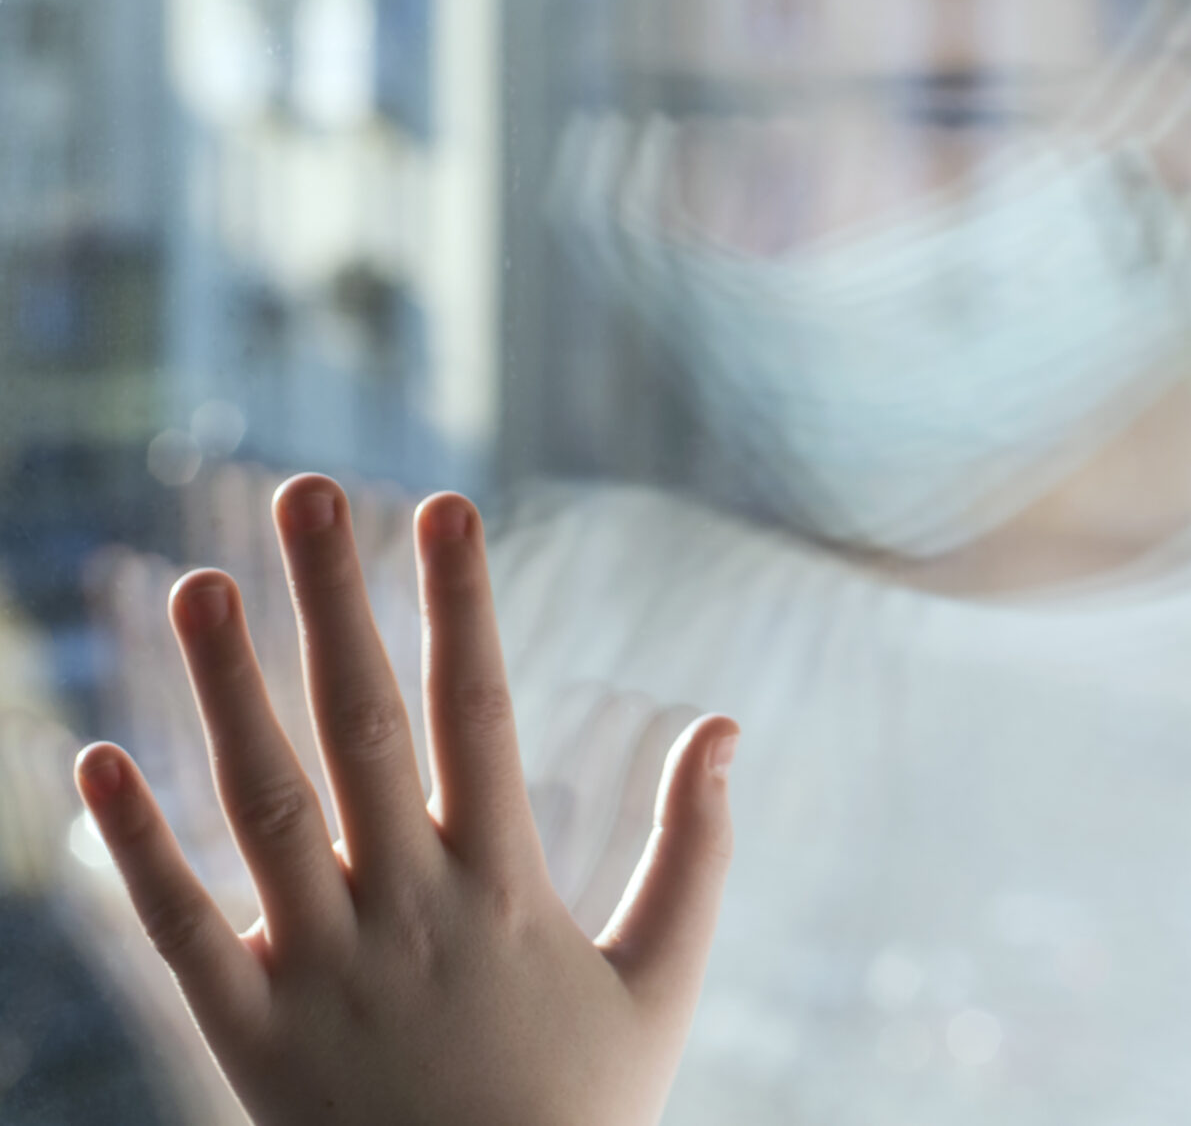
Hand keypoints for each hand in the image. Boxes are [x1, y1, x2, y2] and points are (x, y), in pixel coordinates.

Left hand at [71, 475, 739, 1125]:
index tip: (444, 504)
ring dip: (227, 692)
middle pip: (361, 730)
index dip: (460, 604)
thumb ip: (698, 851)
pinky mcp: (241, 1036)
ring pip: (260, 808)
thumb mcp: (661, 983)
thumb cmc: (583, 1115)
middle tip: (310, 493)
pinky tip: (98, 756)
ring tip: (201, 585)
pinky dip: (134, 846)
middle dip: (336, 604)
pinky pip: (176, 931)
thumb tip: (725, 725)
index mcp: (504, 889)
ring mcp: (316, 971)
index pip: (480, 711)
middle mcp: (405, 911)